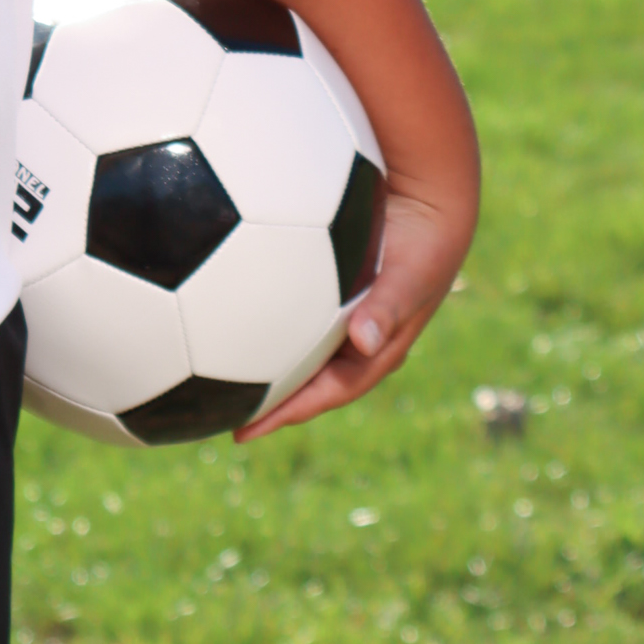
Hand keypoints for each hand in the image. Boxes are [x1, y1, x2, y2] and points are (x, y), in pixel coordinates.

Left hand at [237, 177, 472, 439]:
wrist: (427, 210)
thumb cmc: (421, 248)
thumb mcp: (408, 280)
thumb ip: (387, 308)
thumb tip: (363, 341)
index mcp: (374, 354)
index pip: (325, 394)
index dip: (288, 414)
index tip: (245, 432)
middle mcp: (354, 344)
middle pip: (305, 381)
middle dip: (267, 402)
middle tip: (218, 413)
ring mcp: (341, 319)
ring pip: (296, 353)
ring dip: (262, 366)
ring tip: (215, 376)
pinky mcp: (330, 294)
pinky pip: (293, 316)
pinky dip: (267, 323)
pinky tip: (229, 313)